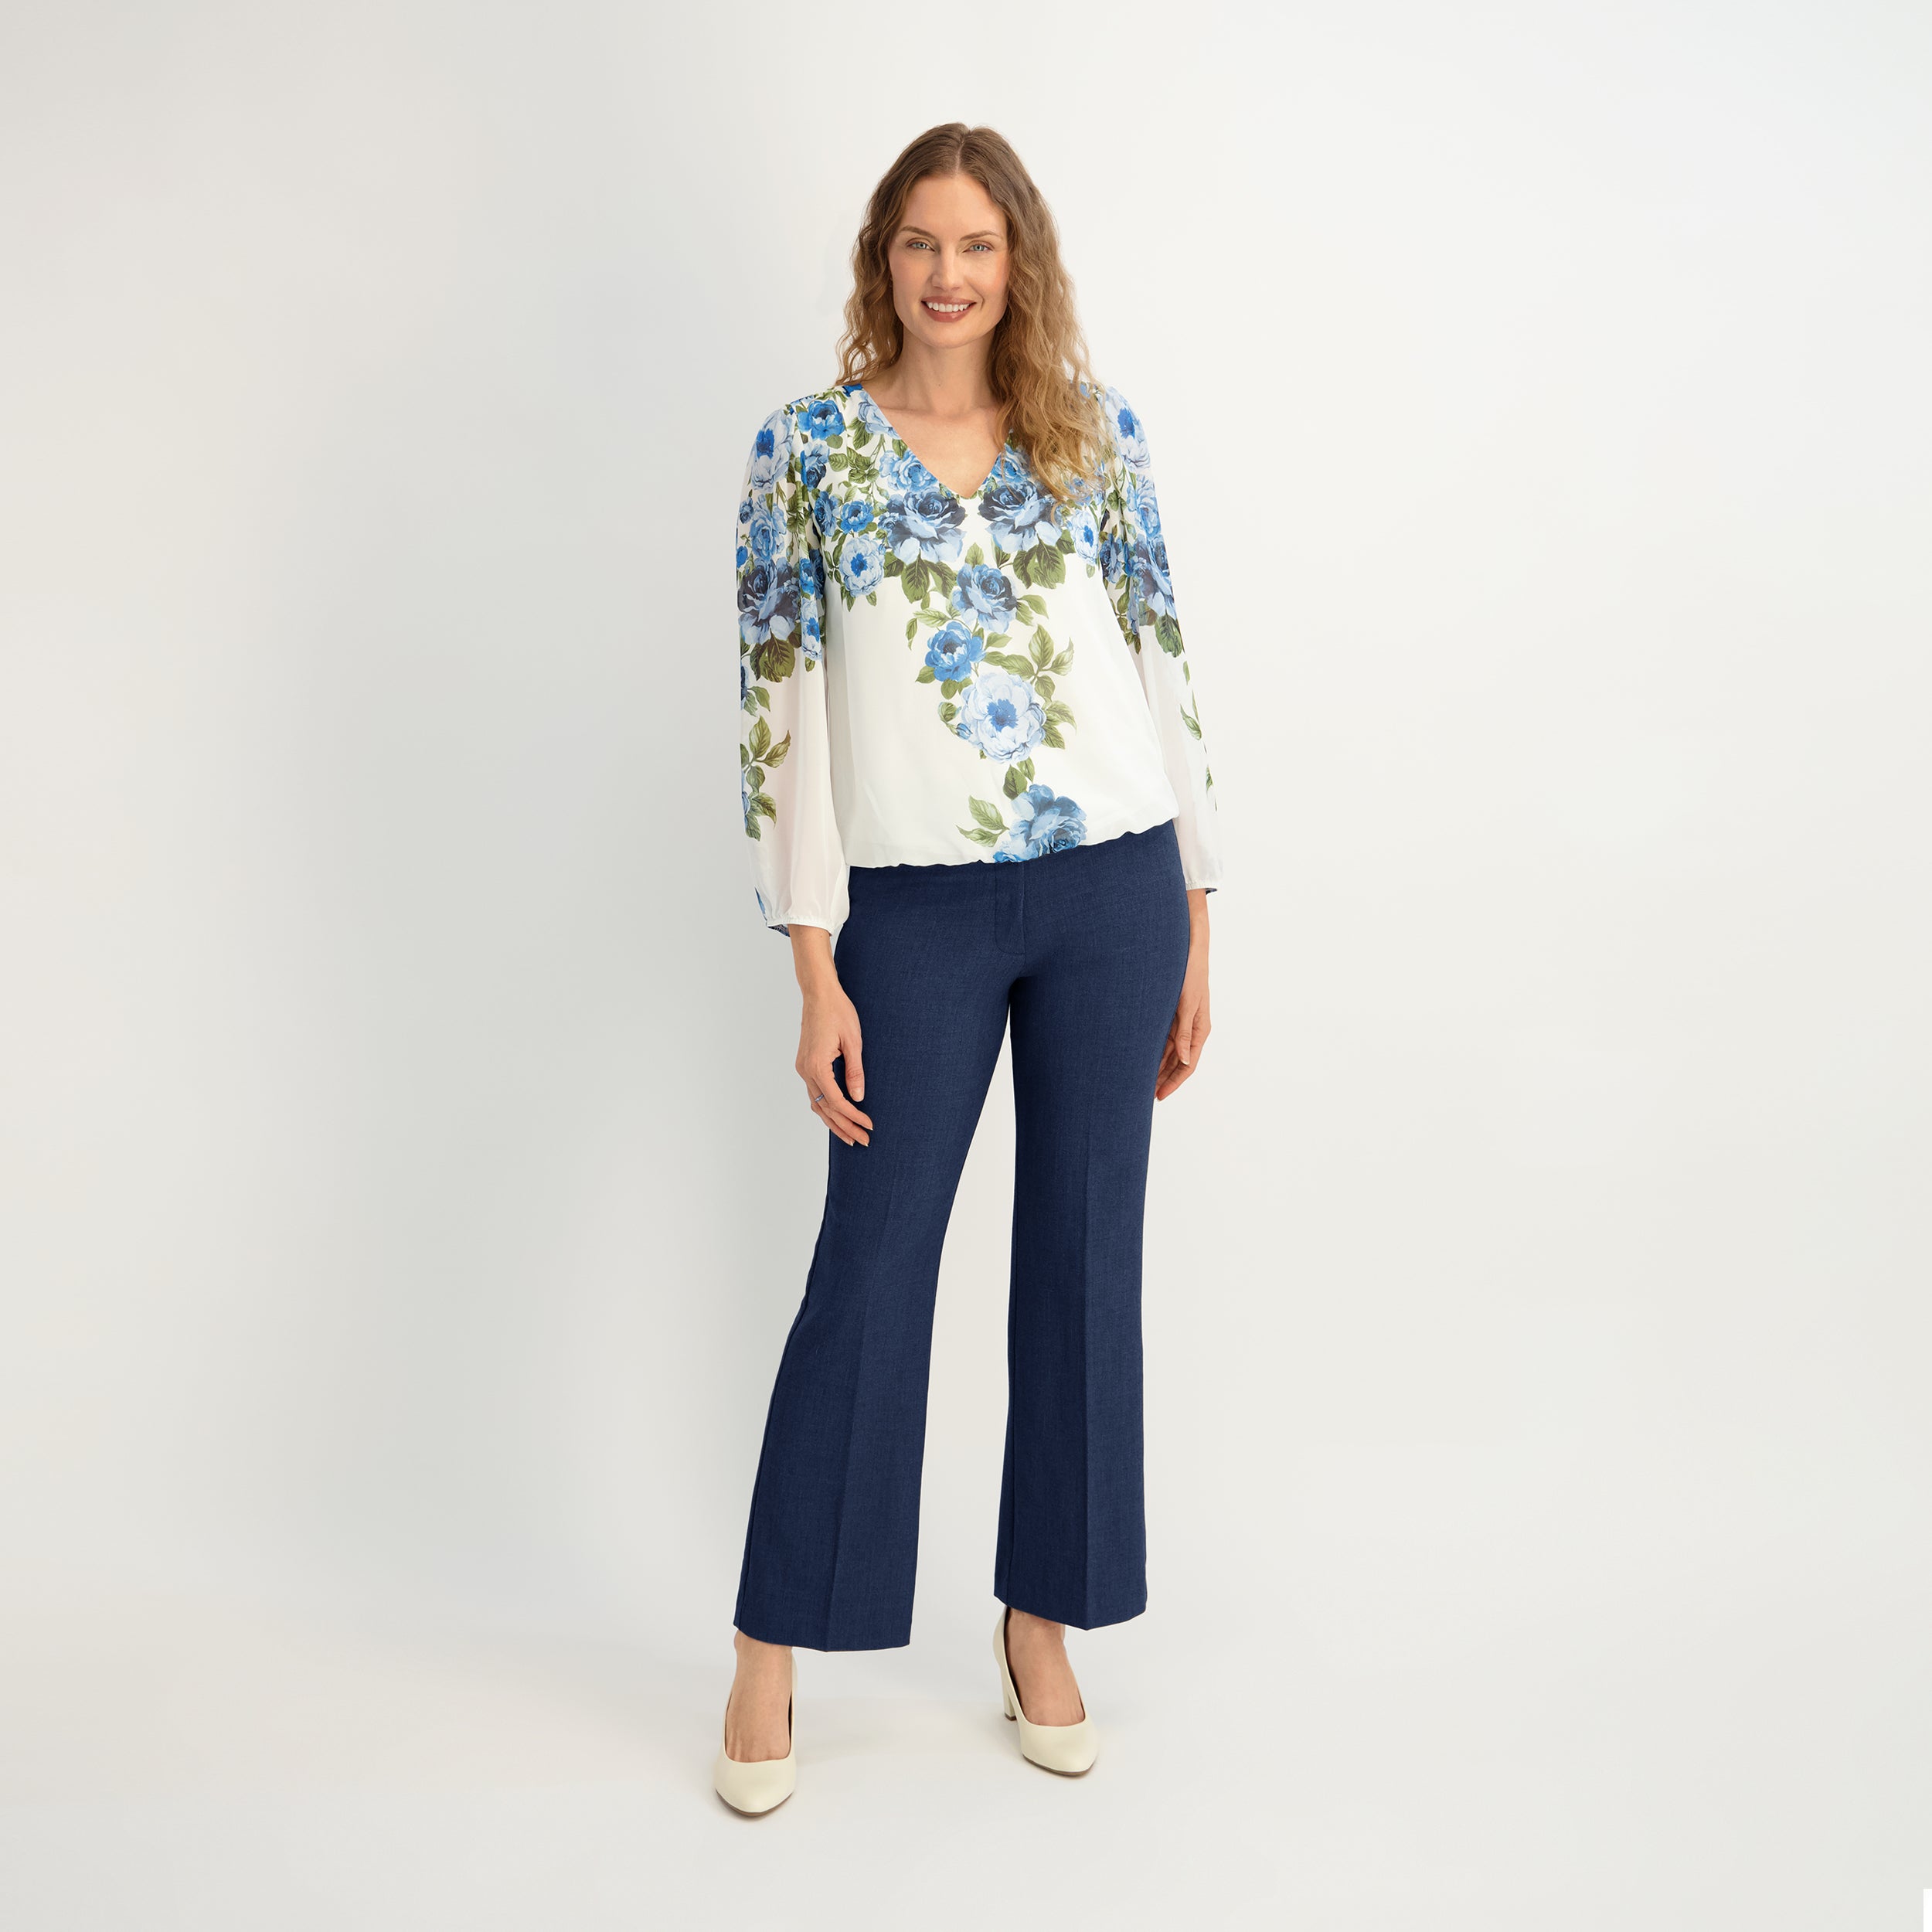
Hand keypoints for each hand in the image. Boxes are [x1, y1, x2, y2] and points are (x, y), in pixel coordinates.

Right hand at [790, 926, 872, 1145]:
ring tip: (851, 1137)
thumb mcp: (853, 1041)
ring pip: (817, 1104)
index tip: (869, 1126)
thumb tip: (859, 1098)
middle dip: (844, 1127)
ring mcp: (803, 1068)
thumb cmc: (839, 1012)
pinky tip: (837, 1116)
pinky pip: (815, 1093)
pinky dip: (826, 1108)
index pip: (836, 1101)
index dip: (853, 1117)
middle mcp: (806, 1070)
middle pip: (824, 1109)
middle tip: (863, 1142)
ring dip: (834, 1122)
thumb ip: (855, 1071)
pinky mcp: (805, 1064)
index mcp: (817, 1066)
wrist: (819, 993)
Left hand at [1156, 890, 1210, 1100]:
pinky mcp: (1169, 1011)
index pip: (1188, 1064)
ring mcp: (1179, 1020)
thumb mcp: (1187, 1003)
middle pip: (1176, 1062)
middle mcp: (1190, 1027)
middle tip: (1143, 1096)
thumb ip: (1185, 1032)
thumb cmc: (1190, 972)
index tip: (1158, 1096)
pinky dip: (1151, 1049)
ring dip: (1155, 1067)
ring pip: (1167, 1051)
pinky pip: (1160, 1037)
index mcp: (1199, 1028)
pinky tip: (1138, 1057)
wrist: (1186, 946)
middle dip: (1162, 1079)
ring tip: (1137, 1082)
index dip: (1173, 1082)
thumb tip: (1184, 1059)